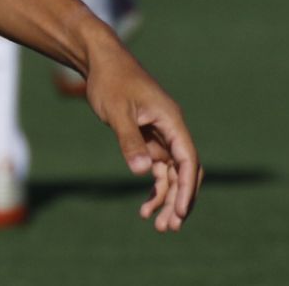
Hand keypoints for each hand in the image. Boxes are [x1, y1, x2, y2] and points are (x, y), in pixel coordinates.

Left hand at [84, 42, 202, 231]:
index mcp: (171, 120)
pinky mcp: (148, 137)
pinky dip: (154, 186)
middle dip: (179, 200)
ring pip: (171, 173)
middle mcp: (171, 128)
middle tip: (169, 227)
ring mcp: (161, 134)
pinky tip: (145, 207)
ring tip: (158, 226)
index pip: (188, 159)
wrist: (99, 61)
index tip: (180, 212)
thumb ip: (130, 141)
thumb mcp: (117, 112)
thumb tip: (143, 172)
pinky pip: (158, 167)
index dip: (187, 188)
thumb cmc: (110, 81)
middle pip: (184, 170)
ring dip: (167, 198)